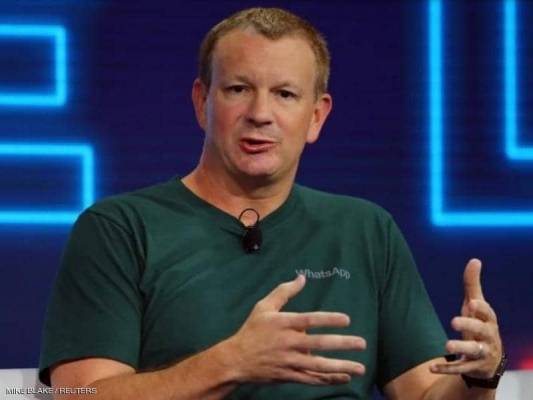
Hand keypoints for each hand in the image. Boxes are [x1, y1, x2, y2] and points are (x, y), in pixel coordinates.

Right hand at [226, 274, 365, 384]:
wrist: (236, 360)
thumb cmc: (252, 330)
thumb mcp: (264, 307)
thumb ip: (284, 292)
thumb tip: (301, 277)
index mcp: (283, 324)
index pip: (309, 320)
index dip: (328, 319)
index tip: (347, 319)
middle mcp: (288, 343)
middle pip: (319, 344)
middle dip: (342, 344)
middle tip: (362, 343)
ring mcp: (289, 361)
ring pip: (319, 366)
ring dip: (341, 367)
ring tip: (360, 368)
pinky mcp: (289, 375)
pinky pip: (312, 379)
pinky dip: (329, 379)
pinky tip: (344, 377)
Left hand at [430, 259, 502, 378]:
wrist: (488, 360)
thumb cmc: (479, 325)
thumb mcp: (476, 306)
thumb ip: (473, 285)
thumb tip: (475, 260)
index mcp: (488, 321)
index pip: (488, 314)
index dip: (481, 309)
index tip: (472, 302)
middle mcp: (488, 337)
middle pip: (482, 332)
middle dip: (469, 326)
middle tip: (453, 321)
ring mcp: (482, 354)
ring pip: (473, 351)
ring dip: (460, 348)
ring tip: (446, 346)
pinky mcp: (473, 368)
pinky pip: (460, 369)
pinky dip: (446, 368)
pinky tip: (431, 367)